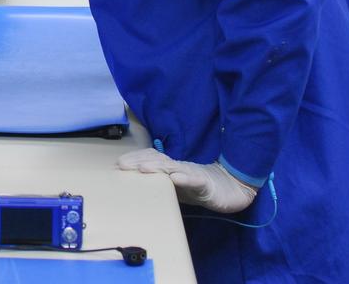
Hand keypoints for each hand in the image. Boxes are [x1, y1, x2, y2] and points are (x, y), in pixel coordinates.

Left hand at [116, 149, 257, 213]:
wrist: (232, 189)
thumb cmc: (200, 188)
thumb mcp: (177, 189)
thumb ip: (160, 185)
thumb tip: (136, 187)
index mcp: (172, 168)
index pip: (151, 159)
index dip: (135, 159)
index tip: (117, 164)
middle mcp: (180, 167)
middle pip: (158, 160)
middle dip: (139, 161)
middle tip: (122, 165)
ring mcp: (193, 174)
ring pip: (173, 167)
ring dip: (157, 167)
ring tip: (142, 168)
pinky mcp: (206, 183)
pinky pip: (195, 180)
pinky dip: (185, 178)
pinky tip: (175, 178)